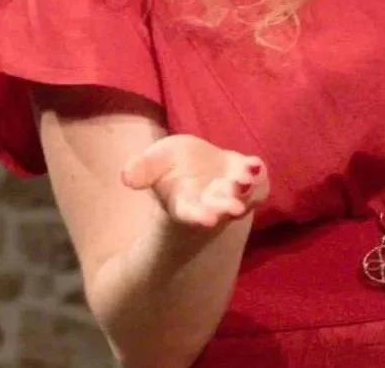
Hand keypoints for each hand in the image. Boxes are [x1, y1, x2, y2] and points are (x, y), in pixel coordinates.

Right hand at [121, 134, 268, 228]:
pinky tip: (257, 165)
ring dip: (246, 191)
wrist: (194, 167)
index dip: (199, 217)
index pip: (191, 214)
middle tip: (234, 208)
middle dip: (226, 207)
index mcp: (184, 203)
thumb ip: (141, 170)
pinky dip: (259, 175)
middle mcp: (210, 201)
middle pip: (219, 208)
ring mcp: (232, 191)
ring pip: (242, 197)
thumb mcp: (152, 163)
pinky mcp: (246, 177)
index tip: (208, 220)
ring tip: (246, 180)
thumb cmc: (169, 168)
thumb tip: (125, 176)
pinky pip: (258, 182)